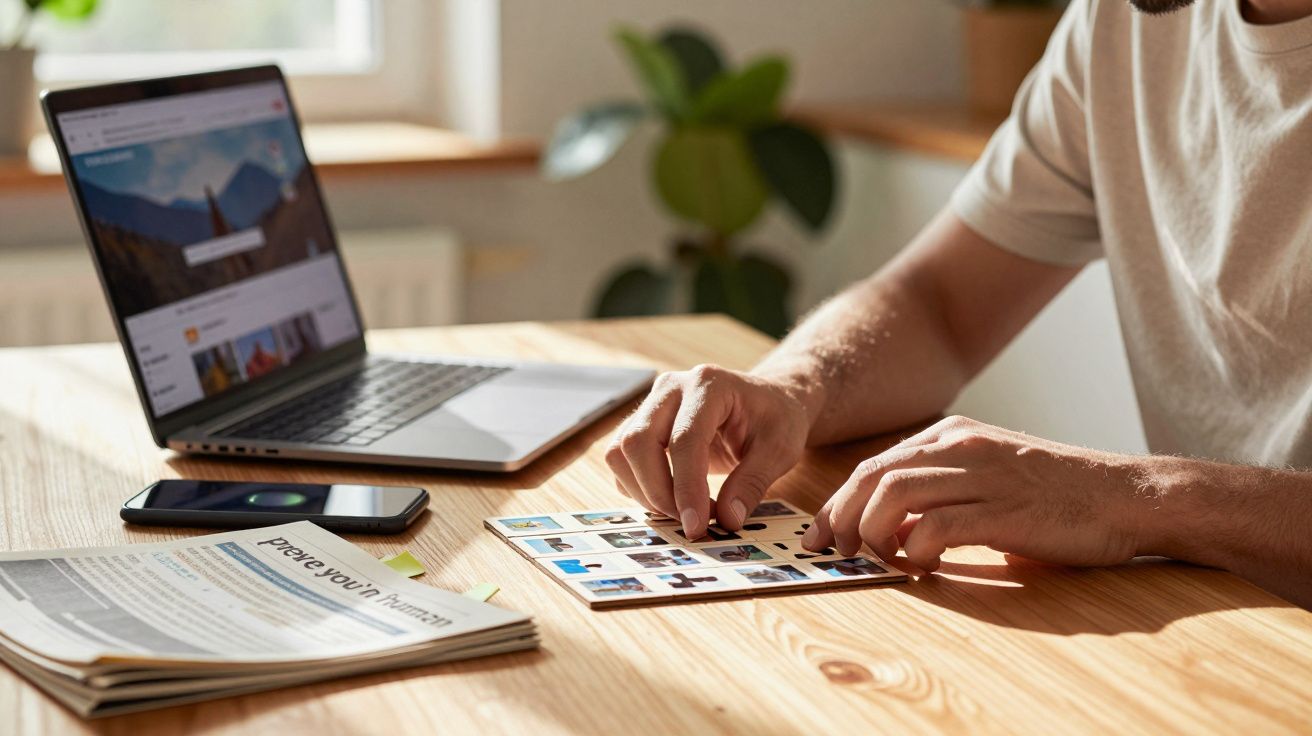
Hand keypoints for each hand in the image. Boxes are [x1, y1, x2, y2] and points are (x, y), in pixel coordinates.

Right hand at [605, 364, 812, 538]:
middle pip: (638, 442)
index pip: (684, 439)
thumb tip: (727, 520)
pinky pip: (621, 460)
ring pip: (620, 451)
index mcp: (709, 384)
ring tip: (684, 512)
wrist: (768, 401)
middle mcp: (671, 387)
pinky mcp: (641, 423)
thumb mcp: (780, 450)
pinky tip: (673, 499)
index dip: (686, 487)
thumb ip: (753, 483)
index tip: (697, 526)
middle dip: (658, 493)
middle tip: (691, 524)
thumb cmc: (775, 419)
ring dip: (645, 492)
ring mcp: (651, 403)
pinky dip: (639, 488)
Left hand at [802, 416, 1147, 572]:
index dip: (837, 502)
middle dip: (840, 518)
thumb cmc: (1058, 496)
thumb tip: (891, 528)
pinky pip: (936, 526)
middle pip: (872, 476)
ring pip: (893, 495)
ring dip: (871, 533)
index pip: (874, 465)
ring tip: (877, 560)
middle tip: (832, 553)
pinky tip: (923, 567)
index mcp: (954, 435)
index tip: (819, 536)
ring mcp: (982, 474)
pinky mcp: (1003, 508)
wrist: (1128, 496)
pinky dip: (915, 551)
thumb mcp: (990, 476)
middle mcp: (961, 446)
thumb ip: (942, 492)